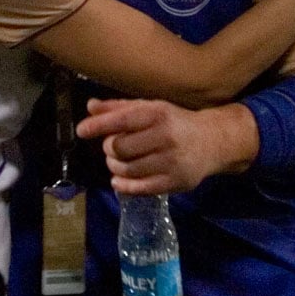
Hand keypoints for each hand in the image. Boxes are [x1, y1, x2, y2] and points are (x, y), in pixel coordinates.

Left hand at [76, 98, 258, 194]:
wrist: (213, 142)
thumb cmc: (174, 123)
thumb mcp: (150, 108)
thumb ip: (119, 108)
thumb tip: (90, 107)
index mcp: (158, 114)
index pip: (121, 119)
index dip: (98, 126)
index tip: (81, 130)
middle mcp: (165, 137)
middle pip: (119, 147)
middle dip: (109, 148)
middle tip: (112, 146)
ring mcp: (171, 162)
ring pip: (127, 169)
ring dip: (114, 167)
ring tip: (116, 162)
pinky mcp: (174, 182)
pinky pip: (139, 188)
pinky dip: (123, 185)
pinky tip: (118, 179)